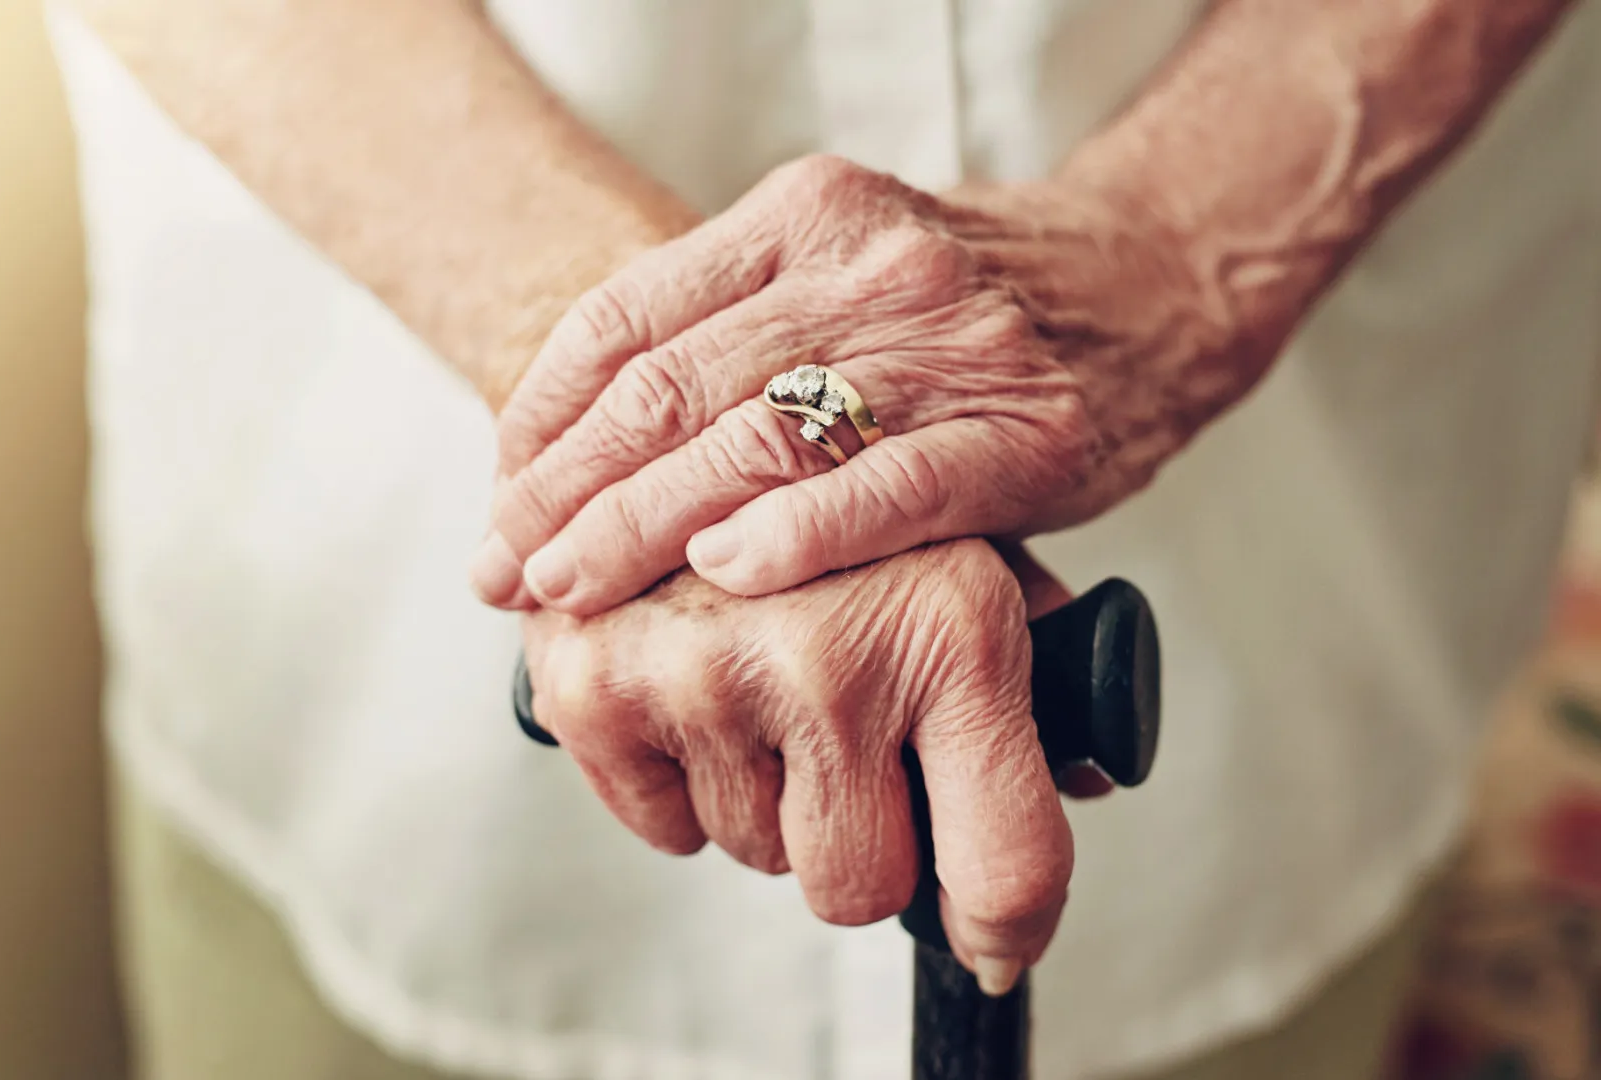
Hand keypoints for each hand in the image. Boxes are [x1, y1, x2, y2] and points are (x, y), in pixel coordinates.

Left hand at [473, 154, 1224, 615]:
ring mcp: (947, 343)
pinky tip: (726, 573)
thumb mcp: (836, 277)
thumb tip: (576, 456)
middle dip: (568, 491)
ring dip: (644, 526)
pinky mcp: (1022, 431)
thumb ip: (727, 336)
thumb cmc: (964, 309)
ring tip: (572, 590)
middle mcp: (865, 262)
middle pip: (673, 386)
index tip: (497, 497)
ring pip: (759, 437)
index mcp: (800, 215)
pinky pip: (891, 487)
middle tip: (502, 570)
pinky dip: (800, 533)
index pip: (628, 317)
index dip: (543, 417)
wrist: (1150, 285)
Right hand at [521, 539, 1086, 993]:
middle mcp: (832, 656)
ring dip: (764, 794)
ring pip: (757, 853)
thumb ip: (1031, 667)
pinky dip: (679, 780)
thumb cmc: (843, 492)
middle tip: (844, 751)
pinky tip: (691, 686)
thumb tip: (1091, 774)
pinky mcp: (594, 689)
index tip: (990, 946)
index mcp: (955, 627)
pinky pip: (665, 829)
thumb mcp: (963, 549)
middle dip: (857, 839)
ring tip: (758, 680)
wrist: (673, 397)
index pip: (1004, 864)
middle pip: (862, 887)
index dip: (1001, 926)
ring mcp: (706, 675)